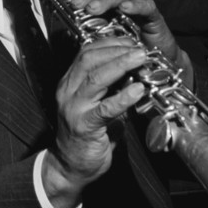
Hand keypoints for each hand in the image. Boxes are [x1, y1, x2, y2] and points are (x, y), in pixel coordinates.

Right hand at [42, 38, 148, 207]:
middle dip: (116, 50)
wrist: (70, 166)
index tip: (130, 41)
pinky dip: (123, 97)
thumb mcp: (95, 105)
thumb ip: (110, 89)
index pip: (85, 53)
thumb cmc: (87, 135)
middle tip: (139, 48)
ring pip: (95, 78)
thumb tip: (135, 74)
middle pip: (89, 60)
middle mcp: (68, 92)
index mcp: (70, 83)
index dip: (109, 43)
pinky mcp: (84, 126)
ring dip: (120, 65)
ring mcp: (74, 108)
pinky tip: (137, 90)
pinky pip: (105, 108)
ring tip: (140, 59)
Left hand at [59, 0, 192, 88]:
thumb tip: (60, 16)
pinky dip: (136, 5)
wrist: (153, 62)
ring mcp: (139, 4)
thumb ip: (83, 24)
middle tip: (77, 3)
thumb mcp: (98, 35)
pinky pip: (146, 5)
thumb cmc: (123, 47)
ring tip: (93, 9)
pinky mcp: (154, 16)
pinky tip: (125, 8)